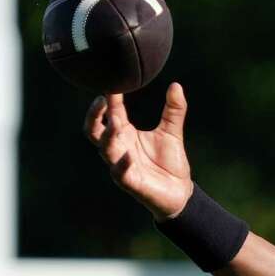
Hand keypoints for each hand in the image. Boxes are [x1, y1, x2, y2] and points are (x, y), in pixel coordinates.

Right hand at [84, 82, 193, 219]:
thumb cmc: (170, 162)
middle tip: (102, 100)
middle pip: (94, 130)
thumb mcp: (172, 132)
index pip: (111, 114)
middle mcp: (118, 148)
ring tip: (116, 122)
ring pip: (105, 149)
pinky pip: (119, 173)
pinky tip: (128, 156)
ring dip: (108, 135)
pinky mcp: (129, 182)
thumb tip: (176, 85)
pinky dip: (122, 164)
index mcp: (126, 134)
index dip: (109, 99)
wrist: (180, 191)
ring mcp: (121, 165)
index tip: (113, 83)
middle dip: (94, 115)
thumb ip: (174, 110)